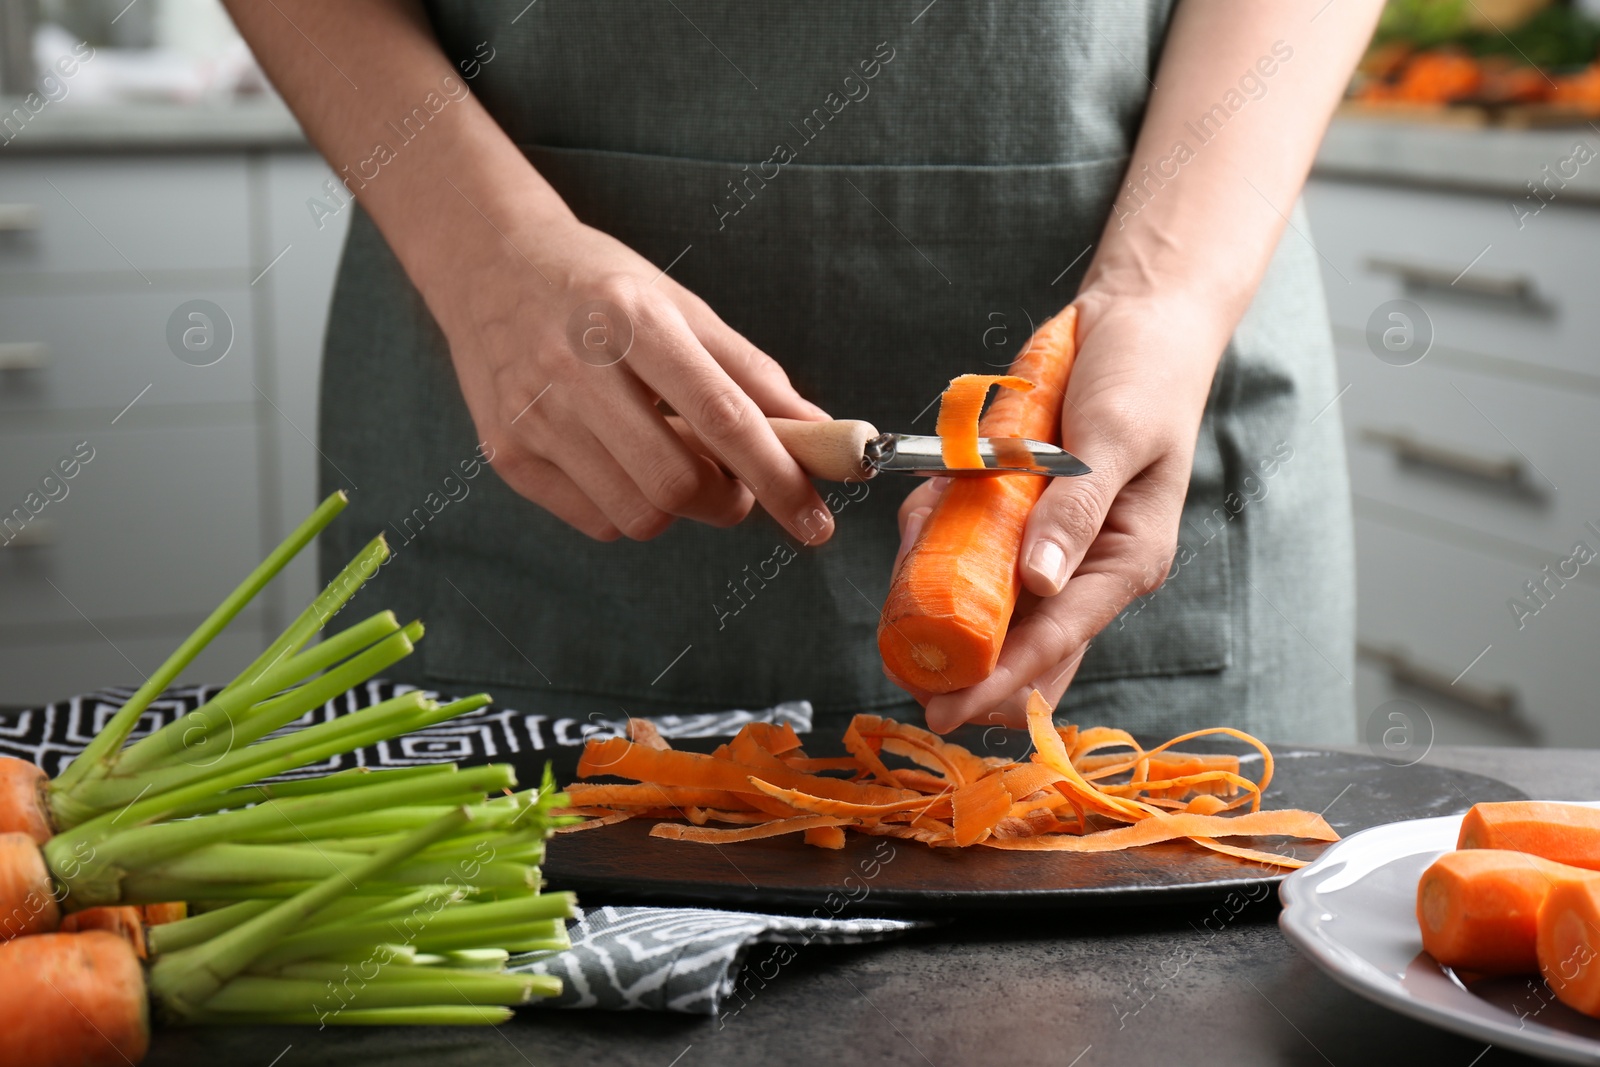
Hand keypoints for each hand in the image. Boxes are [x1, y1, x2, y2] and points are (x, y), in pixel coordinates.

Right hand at [430, 213, 835, 543]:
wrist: (488, 264)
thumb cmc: (602, 288)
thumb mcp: (681, 307)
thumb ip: (752, 374)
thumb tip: (821, 434)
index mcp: (635, 320)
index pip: (723, 418)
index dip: (779, 477)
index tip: (816, 522)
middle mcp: (577, 369)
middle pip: (678, 485)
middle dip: (729, 502)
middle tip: (735, 483)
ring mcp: (534, 416)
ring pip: (638, 515)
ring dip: (680, 509)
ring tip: (673, 459)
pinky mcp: (506, 453)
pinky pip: (596, 521)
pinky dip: (630, 507)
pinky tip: (621, 461)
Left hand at [885, 290, 1229, 731]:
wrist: (1137, 315)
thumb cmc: (1146, 375)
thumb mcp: (1117, 435)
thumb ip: (1077, 507)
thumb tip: (1041, 583)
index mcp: (1125, 560)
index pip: (1057, 640)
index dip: (998, 681)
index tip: (945, 710)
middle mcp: (1085, 564)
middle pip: (1020, 645)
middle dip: (960, 659)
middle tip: (904, 668)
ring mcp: (1049, 542)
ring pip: (985, 598)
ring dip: (940, 584)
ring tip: (921, 532)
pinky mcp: (1021, 513)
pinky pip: (969, 542)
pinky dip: (938, 533)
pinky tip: (930, 503)